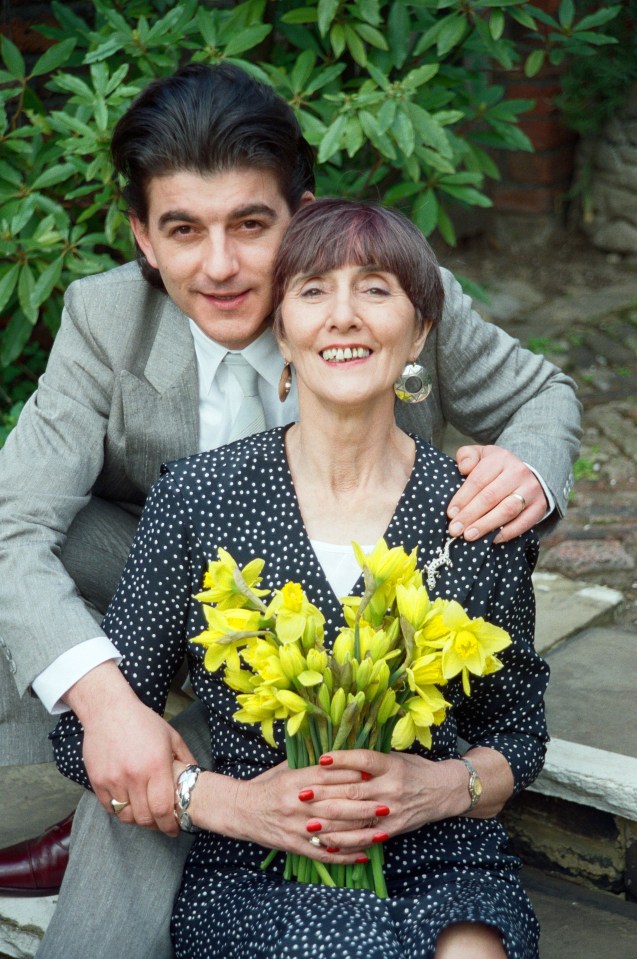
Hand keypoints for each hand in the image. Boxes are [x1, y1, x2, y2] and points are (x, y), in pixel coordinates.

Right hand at [64, 662, 196, 834]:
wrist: (108, 710)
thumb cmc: (143, 722)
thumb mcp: (171, 736)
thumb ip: (186, 759)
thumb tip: (196, 779)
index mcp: (155, 765)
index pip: (162, 809)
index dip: (169, 825)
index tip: (174, 829)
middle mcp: (133, 776)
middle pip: (144, 818)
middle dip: (155, 826)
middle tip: (161, 823)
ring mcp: (113, 780)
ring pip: (126, 816)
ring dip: (137, 819)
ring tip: (146, 814)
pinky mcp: (97, 781)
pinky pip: (110, 808)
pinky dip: (121, 811)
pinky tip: (129, 803)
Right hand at [184, 759, 379, 864]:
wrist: (241, 809)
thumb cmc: (267, 784)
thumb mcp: (287, 768)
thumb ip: (312, 765)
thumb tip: (341, 755)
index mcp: (297, 780)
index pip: (330, 777)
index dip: (353, 777)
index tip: (374, 777)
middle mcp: (298, 803)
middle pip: (336, 805)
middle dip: (364, 807)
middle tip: (387, 805)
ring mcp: (296, 826)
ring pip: (334, 831)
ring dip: (360, 833)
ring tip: (381, 832)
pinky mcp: (294, 845)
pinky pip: (323, 853)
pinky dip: (344, 856)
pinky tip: (362, 856)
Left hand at [291, 750, 463, 852]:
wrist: (443, 791)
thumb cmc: (414, 769)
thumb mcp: (395, 757)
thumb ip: (369, 760)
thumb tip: (336, 757)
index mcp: (391, 765)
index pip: (364, 761)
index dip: (342, 760)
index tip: (321, 759)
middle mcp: (392, 787)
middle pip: (354, 791)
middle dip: (325, 794)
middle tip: (302, 795)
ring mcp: (392, 810)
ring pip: (357, 817)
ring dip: (330, 821)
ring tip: (308, 822)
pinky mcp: (393, 828)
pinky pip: (366, 837)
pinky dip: (346, 841)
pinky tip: (328, 841)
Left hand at [447, 445, 547, 542]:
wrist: (528, 472)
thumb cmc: (496, 467)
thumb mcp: (481, 454)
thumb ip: (467, 456)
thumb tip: (463, 468)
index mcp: (501, 458)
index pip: (478, 480)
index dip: (462, 498)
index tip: (450, 514)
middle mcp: (518, 472)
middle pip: (490, 497)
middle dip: (470, 515)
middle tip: (455, 530)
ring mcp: (531, 490)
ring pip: (507, 510)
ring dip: (486, 525)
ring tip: (469, 536)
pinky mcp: (540, 506)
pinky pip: (524, 522)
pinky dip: (508, 533)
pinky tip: (492, 540)